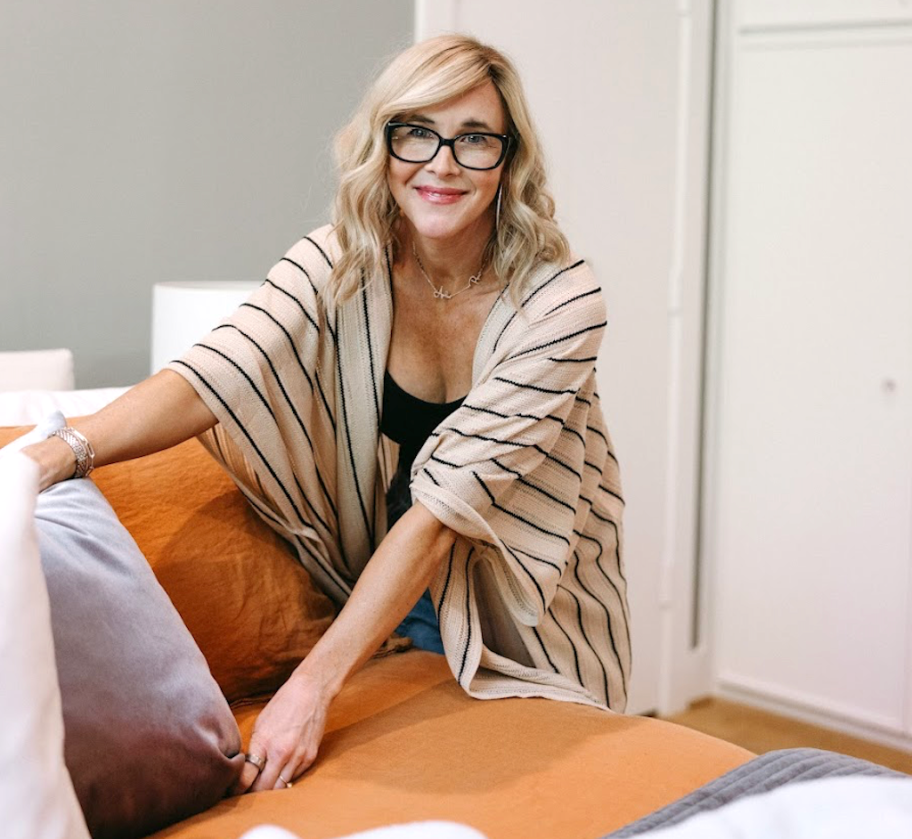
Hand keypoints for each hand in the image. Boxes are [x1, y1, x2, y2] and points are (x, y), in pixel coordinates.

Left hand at [231, 671, 330, 794]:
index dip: (238, 788)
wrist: (312, 691)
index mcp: (265, 742)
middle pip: (264, 789)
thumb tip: (249, 770)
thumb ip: (255, 749)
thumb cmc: (284, 703)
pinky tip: (280, 770)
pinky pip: (294, 777)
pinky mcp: (311, 757)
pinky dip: (285, 778)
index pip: (247, 778)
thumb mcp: (261, 724)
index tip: (233, 790)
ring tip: (263, 781)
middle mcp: (282, 753)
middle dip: (254, 792)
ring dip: (270, 786)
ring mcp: (299, 757)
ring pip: (280, 787)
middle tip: (247, 790)